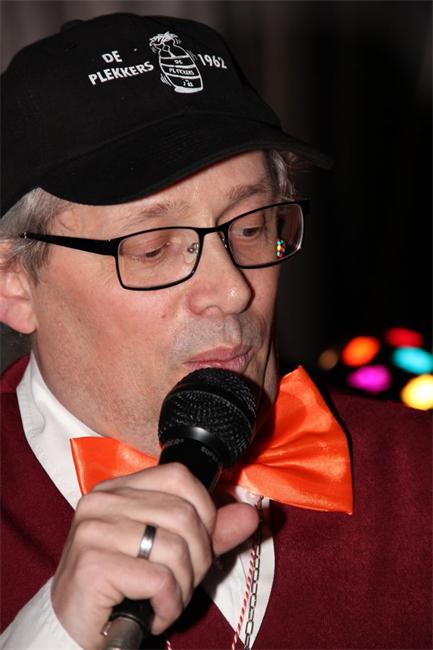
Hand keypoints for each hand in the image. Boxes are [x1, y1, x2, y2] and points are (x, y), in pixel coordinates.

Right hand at [51, 463, 258, 649]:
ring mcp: (93, 531)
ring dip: (183, 587)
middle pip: (183, 515)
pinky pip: (159, 579)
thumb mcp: (170, 553)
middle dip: (198, 559)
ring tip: (166, 600)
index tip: (198, 545)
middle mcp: (101, 501)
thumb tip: (250, 514)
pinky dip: (169, 605)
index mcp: (118, 489)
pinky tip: (154, 615)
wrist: (75, 630)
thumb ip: (209, 532)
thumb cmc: (124, 587)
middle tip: (181, 584)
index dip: (204, 511)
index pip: (179, 477)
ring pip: (175, 548)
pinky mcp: (92, 566)